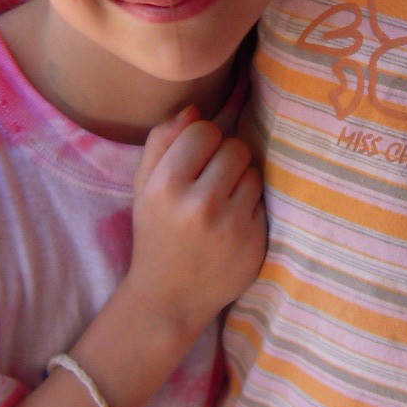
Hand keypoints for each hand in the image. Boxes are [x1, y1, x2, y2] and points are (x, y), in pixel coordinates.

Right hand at [124, 105, 266, 339]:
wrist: (169, 298)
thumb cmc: (156, 233)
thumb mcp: (143, 187)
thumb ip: (162, 142)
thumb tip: (194, 109)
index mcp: (165, 186)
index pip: (204, 130)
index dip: (202, 142)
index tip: (194, 161)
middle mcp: (199, 204)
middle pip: (235, 147)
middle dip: (224, 160)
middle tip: (209, 184)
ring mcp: (231, 225)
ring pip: (253, 173)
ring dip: (240, 183)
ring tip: (220, 205)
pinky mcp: (255, 242)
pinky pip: (263, 201)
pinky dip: (250, 209)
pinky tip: (231, 227)